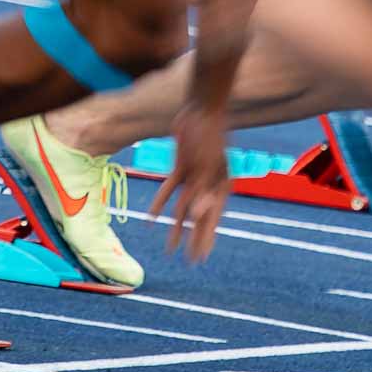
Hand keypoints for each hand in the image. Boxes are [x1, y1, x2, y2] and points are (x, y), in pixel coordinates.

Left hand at [149, 105, 230, 262]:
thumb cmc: (211, 136)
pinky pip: (169, 190)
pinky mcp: (181, 168)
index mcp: (221, 187)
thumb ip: (204, 191)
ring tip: (169, 248)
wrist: (200, 109)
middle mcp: (209, 185)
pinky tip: (150, 219)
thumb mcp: (209, 165)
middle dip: (194, 241)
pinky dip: (160, 204)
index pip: (212, 220)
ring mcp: (195, 177)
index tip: (201, 259)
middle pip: (199, 219)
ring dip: (176, 228)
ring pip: (182, 209)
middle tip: (189, 262)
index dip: (206, 240)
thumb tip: (196, 216)